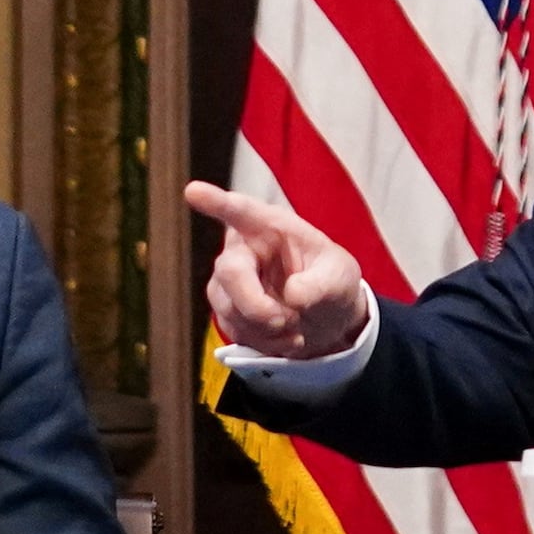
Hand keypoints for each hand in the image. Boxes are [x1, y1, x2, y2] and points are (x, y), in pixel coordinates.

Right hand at [184, 179, 369, 360]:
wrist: (327, 320)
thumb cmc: (332, 283)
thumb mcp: (340, 278)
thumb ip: (321, 284)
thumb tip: (292, 295)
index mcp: (272, 226)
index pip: (242, 211)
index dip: (217, 202)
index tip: (194, 191)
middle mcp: (244, 248)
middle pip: (230, 272)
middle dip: (256, 305)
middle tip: (286, 321)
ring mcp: (230, 280)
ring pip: (227, 307)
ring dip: (264, 329)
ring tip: (297, 331)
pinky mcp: (227, 308)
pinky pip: (232, 329)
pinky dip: (262, 342)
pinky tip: (286, 339)